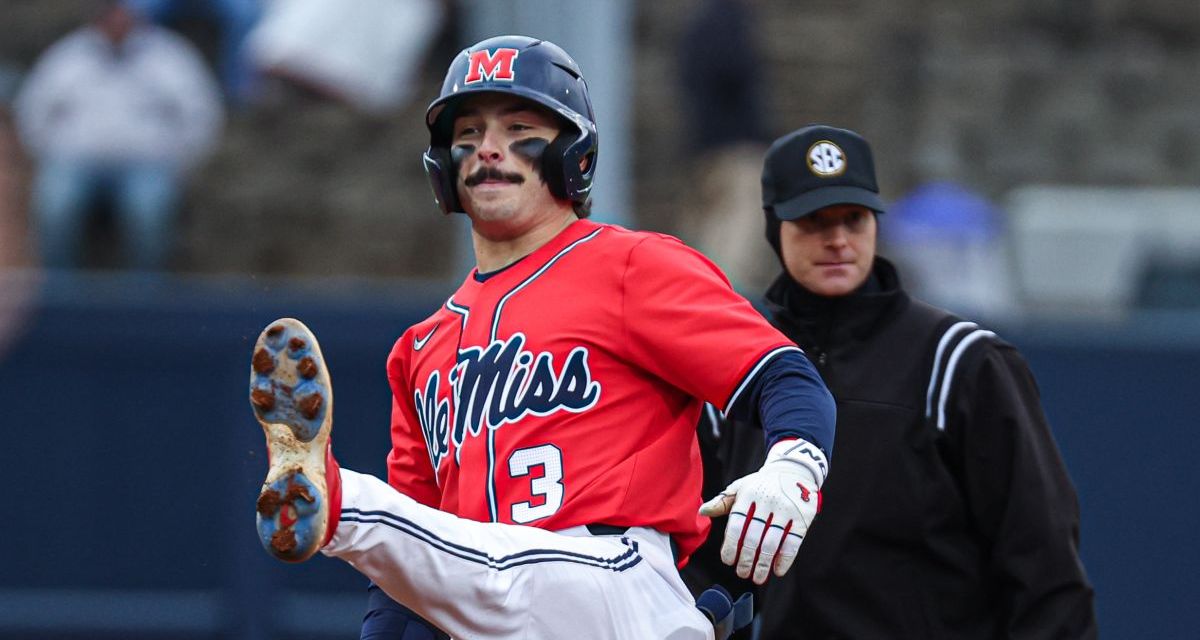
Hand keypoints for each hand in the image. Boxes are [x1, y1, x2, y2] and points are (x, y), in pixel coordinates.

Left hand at [699, 438, 826, 583]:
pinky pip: (793, 541)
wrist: (793, 470)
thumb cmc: (761, 484)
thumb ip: (722, 502)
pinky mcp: (803, 516)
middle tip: (742, 573)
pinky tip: (778, 570)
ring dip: (763, 563)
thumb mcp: (741, 487)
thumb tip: (702, 512)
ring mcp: (786, 509)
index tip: (727, 561)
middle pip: (753, 536)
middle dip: (746, 558)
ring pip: (772, 542)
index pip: (736, 523)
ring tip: (757, 577)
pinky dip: (785, 558)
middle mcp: (767, 500)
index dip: (730, 545)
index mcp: (748, 494)